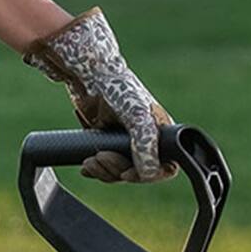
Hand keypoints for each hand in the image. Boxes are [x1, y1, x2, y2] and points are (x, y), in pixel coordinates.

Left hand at [22, 5, 178, 183]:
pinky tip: (86, 164)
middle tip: (102, 157)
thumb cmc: (118, 89)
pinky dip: (95, 168)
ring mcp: (124, 141)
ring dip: (104, 171)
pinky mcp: (105, 141)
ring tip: (91, 160)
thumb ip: (146, 146)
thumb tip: (148, 174)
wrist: (88, 76)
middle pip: (137, 172)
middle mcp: (144, 139)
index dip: (147, 175)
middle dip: (117, 171)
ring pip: (119, 171)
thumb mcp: (137, 118)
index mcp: (160, 132)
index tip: (127, 174)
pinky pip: (103, 165)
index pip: (164, 167)